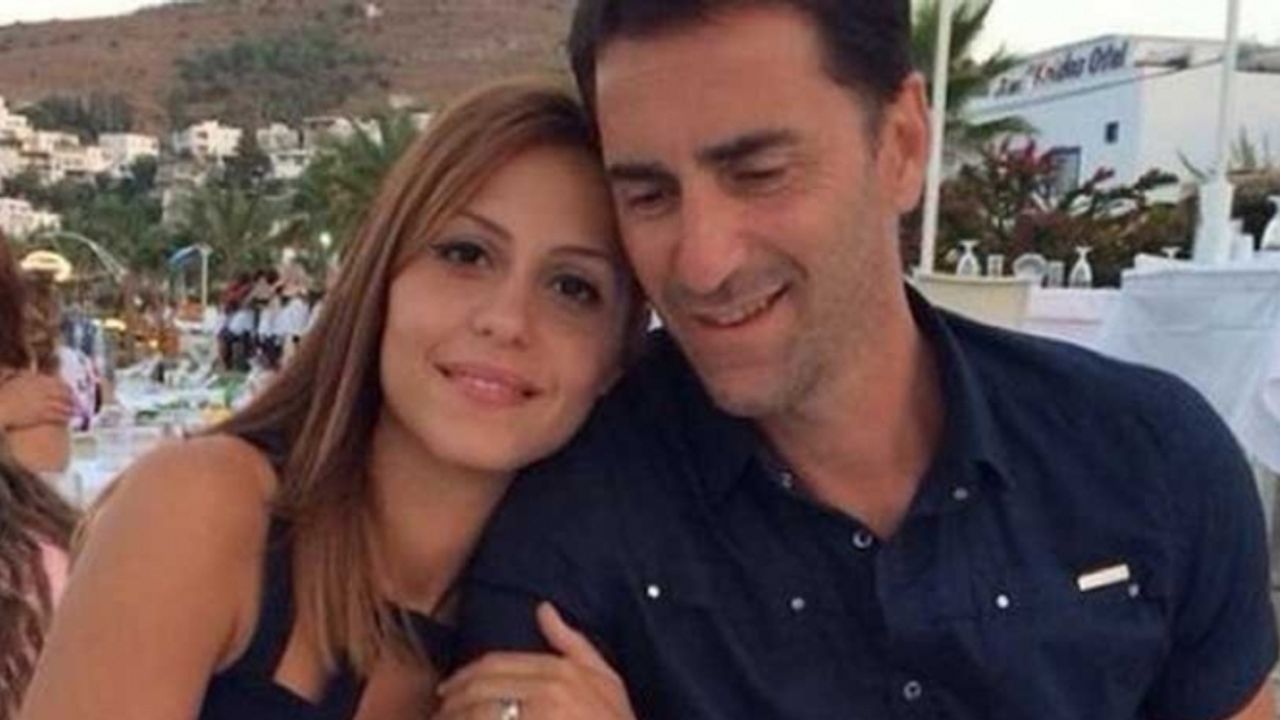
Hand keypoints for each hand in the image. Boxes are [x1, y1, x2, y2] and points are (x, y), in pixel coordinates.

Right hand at [0, 371, 73, 429]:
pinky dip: (66, 417)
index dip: (66, 386)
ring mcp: (43, 402)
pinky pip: (59, 415)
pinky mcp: (42, 414)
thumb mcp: (11, 378)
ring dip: (72, 408)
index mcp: (37, 379)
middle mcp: (43, 389)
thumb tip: (22, 371)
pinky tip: (69, 419)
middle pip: (64, 392)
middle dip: (72, 397)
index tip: (71, 390)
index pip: (57, 382)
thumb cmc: (1, 394)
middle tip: (78, 401)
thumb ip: (20, 374)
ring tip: (77, 411)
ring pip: (63, 404)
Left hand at [435, 603, 635, 719]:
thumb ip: (573, 643)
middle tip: (438, 713)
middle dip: (452, 701)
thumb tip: (543, 609)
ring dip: (455, 718)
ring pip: (481, 713)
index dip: (464, 677)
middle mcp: (548, 692)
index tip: (446, 691)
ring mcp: (540, 717)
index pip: (495, 665)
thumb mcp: (606, 679)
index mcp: (560, 671)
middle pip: (482, 689)